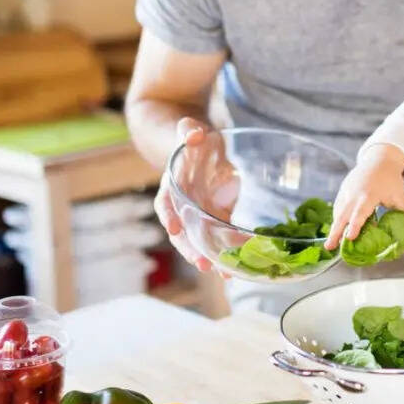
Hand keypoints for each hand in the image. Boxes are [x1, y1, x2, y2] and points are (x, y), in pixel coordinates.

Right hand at [155, 118, 231, 273]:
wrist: (198, 144)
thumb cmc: (191, 136)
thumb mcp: (189, 130)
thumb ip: (188, 131)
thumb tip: (193, 134)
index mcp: (172, 185)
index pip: (165, 203)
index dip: (168, 216)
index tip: (174, 229)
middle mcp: (182, 204)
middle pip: (182, 231)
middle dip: (190, 249)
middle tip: (203, 264)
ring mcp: (198, 213)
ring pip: (200, 240)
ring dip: (210, 257)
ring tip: (224, 274)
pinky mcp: (216, 215)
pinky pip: (220, 236)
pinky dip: (227, 250)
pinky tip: (238, 266)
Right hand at [325, 144, 403, 250]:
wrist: (379, 161)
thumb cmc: (391, 180)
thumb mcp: (400, 196)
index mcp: (369, 196)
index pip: (360, 213)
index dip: (354, 225)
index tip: (349, 237)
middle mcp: (354, 195)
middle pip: (343, 216)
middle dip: (335, 232)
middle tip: (329, 247)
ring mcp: (346, 192)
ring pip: (338, 213)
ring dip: (334, 228)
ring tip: (330, 245)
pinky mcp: (343, 192)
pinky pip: (337, 208)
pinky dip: (336, 219)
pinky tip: (336, 231)